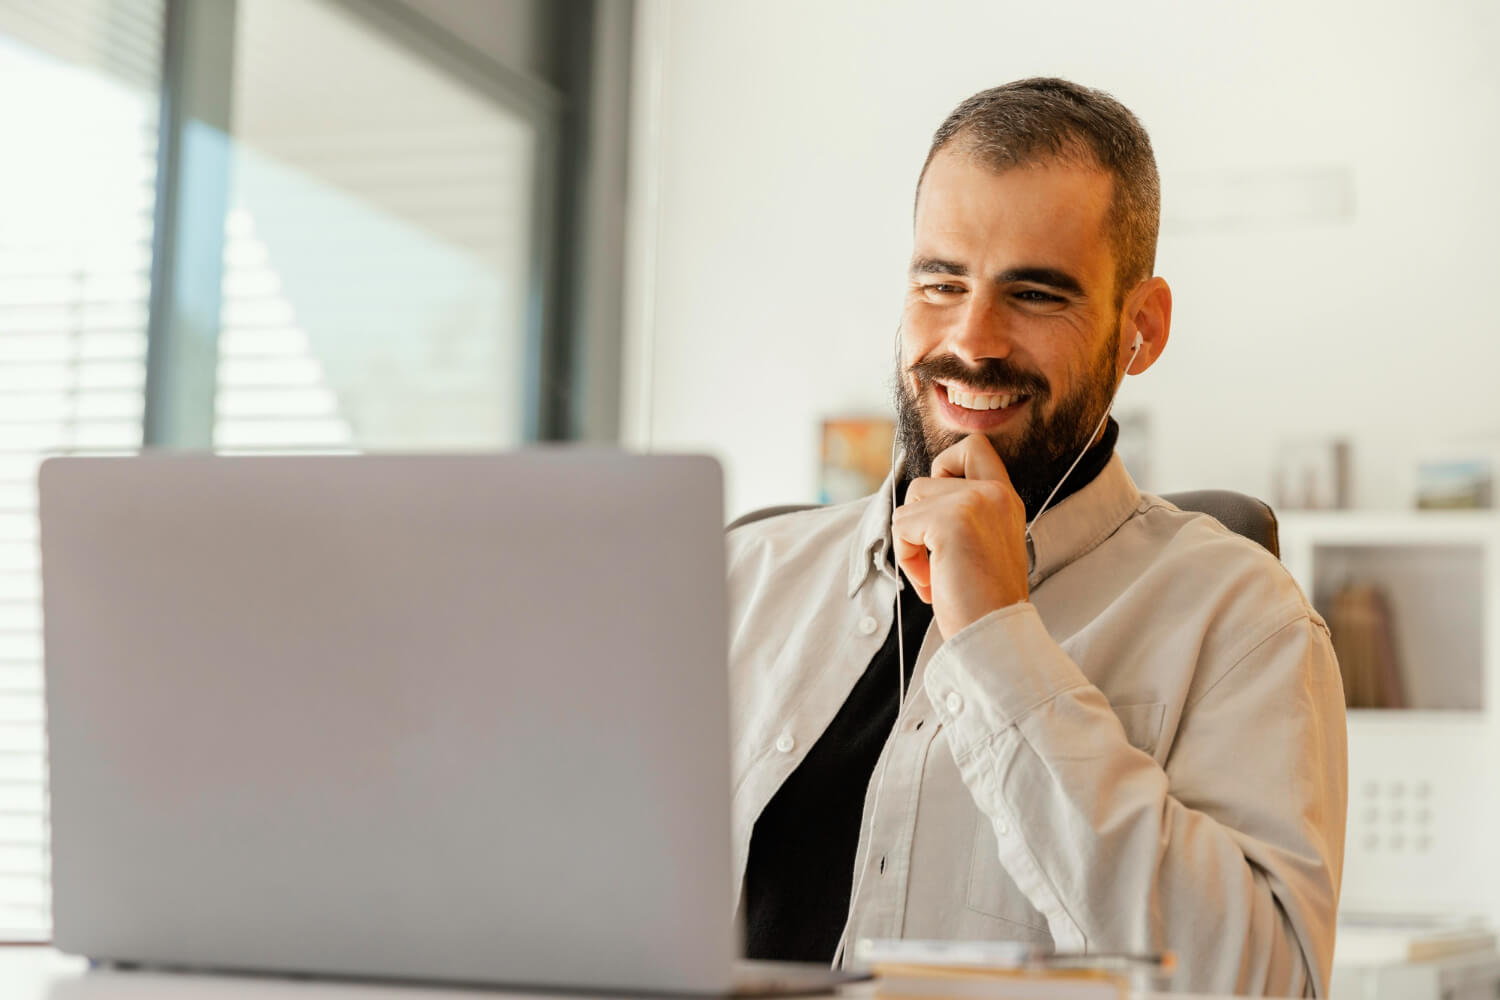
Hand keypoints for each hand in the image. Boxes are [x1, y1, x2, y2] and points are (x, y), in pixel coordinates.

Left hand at [891, 434, 1029, 638]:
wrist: (995, 633)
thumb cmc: (984, 600)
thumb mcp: (986, 543)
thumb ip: (966, 512)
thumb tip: (922, 496)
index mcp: (1006, 499)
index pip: (974, 447)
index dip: (946, 466)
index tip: (944, 506)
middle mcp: (994, 493)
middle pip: (929, 475)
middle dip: (921, 514)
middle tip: (938, 549)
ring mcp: (973, 502)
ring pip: (911, 500)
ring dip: (912, 541)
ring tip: (938, 574)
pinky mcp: (949, 520)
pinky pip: (902, 525)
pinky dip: (908, 559)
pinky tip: (933, 583)